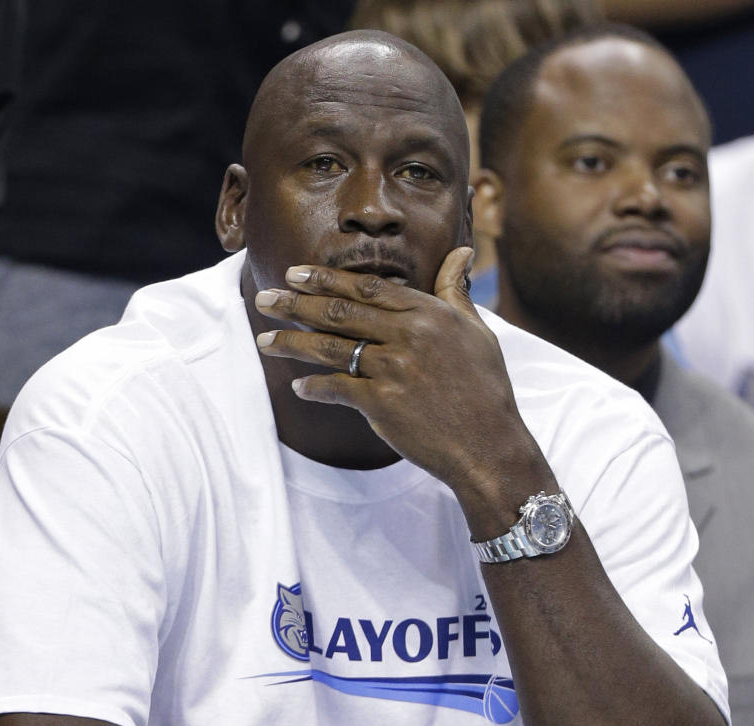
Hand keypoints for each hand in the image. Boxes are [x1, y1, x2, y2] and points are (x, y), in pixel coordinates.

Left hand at [253, 248, 531, 492]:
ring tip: (264, 339)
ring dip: (292, 342)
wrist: (488, 446)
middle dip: (297, 303)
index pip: (367, 288)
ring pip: (331, 347)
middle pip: (340, 312)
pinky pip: (337, 389)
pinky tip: (298, 386)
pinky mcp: (383, 404)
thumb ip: (457, 292)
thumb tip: (460, 251)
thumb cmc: (486, 390)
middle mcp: (408, 335)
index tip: (297, 274)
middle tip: (266, 297)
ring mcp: (393, 369)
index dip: (327, 280)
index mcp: (429, 313)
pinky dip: (315, 387)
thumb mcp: (477, 333)